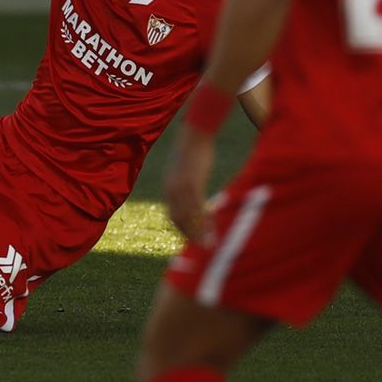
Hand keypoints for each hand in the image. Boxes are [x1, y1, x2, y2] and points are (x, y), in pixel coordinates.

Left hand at [162, 124, 216, 242]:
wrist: (194, 133)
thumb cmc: (193, 151)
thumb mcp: (185, 170)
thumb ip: (186, 184)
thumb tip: (193, 194)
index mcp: (168, 188)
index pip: (172, 216)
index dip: (183, 230)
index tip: (194, 240)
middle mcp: (171, 190)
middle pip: (178, 220)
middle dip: (191, 236)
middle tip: (204, 248)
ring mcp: (180, 187)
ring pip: (188, 216)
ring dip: (199, 232)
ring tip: (211, 243)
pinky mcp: (192, 182)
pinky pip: (197, 206)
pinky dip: (204, 219)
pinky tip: (214, 226)